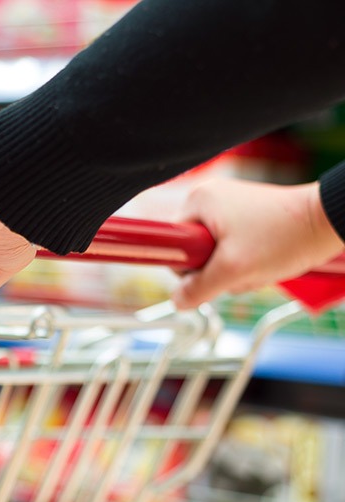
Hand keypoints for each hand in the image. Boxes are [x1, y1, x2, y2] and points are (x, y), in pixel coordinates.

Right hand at [173, 178, 343, 308]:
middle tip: (242, 269)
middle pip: (194, 252)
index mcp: (197, 201)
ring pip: (213, 254)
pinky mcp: (244, 216)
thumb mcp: (233, 270)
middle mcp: (208, 198)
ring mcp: (227, 206)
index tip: (214, 270)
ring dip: (233, 269)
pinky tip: (263, 259)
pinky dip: (244, 262)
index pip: (172, 246)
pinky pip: (229, 249)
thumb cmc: (285, 236)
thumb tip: (177, 301)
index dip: (189, 267)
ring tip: (258, 263)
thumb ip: (197, 289)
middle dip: (216, 270)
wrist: (329, 222)